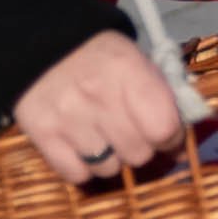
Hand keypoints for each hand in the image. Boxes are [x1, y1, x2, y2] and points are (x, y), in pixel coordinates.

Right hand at [12, 30, 188, 188]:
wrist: (37, 44)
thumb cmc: (99, 56)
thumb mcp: (135, 61)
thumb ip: (161, 98)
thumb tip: (180, 147)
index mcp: (128, 71)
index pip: (164, 128)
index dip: (171, 137)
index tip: (165, 135)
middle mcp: (99, 96)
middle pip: (138, 154)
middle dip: (140, 147)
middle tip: (129, 131)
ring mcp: (68, 118)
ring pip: (108, 169)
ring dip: (110, 158)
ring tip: (102, 135)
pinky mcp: (42, 135)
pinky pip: (77, 175)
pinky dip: (82, 167)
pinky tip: (81, 145)